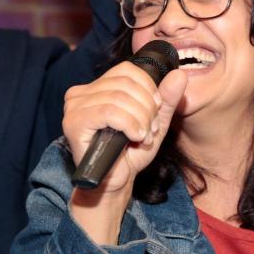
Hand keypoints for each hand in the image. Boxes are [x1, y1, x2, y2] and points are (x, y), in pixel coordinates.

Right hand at [62, 61, 187, 194]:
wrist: (115, 183)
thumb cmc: (130, 153)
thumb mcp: (154, 122)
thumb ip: (167, 99)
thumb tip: (179, 74)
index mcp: (95, 88)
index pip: (127, 70)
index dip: (148, 88)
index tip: (156, 110)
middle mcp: (80, 93)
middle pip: (125, 83)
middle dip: (147, 107)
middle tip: (151, 128)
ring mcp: (74, 107)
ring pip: (120, 98)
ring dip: (141, 119)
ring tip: (143, 136)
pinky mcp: (74, 123)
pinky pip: (110, 112)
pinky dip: (130, 124)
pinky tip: (135, 137)